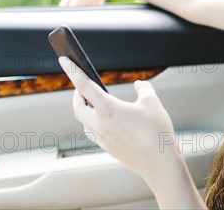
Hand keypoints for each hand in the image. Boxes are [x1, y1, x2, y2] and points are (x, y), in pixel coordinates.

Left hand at [58, 56, 175, 179]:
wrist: (160, 164)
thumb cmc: (156, 133)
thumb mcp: (153, 102)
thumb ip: (144, 89)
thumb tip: (139, 85)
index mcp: (108, 110)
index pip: (84, 86)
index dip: (73, 71)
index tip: (64, 59)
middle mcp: (100, 125)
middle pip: (78, 107)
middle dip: (77, 94)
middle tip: (82, 86)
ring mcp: (102, 139)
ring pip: (84, 122)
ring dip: (85, 110)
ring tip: (96, 103)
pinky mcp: (108, 149)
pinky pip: (94, 133)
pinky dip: (95, 123)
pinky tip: (108, 121)